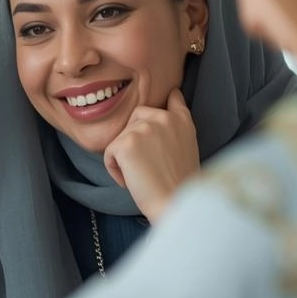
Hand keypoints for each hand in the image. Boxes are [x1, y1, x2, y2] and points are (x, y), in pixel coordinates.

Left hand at [103, 89, 199, 219]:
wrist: (175, 203)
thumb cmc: (179, 185)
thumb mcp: (187, 148)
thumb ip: (174, 130)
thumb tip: (162, 117)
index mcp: (181, 121)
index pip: (173, 98)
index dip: (169, 98)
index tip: (171, 93)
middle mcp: (164, 118)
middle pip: (135, 116)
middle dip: (134, 138)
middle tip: (146, 165)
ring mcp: (145, 128)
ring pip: (120, 137)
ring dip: (123, 158)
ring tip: (142, 176)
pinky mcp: (126, 142)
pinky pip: (109, 153)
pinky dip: (114, 170)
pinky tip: (131, 181)